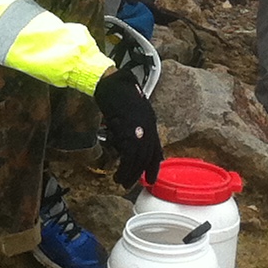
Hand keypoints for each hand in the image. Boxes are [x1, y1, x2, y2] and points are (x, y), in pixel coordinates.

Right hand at [94, 70, 163, 190]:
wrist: (111, 83)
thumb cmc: (117, 94)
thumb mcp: (129, 113)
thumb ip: (132, 128)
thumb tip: (126, 146)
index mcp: (150, 122)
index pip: (156, 149)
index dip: (153, 166)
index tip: (151, 179)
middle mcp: (149, 126)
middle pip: (148, 156)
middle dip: (140, 173)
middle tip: (130, 184)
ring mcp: (140, 128)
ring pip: (139, 159)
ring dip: (130, 173)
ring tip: (121, 182)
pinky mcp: (128, 131)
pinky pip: (129, 156)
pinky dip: (124, 167)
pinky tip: (117, 173)